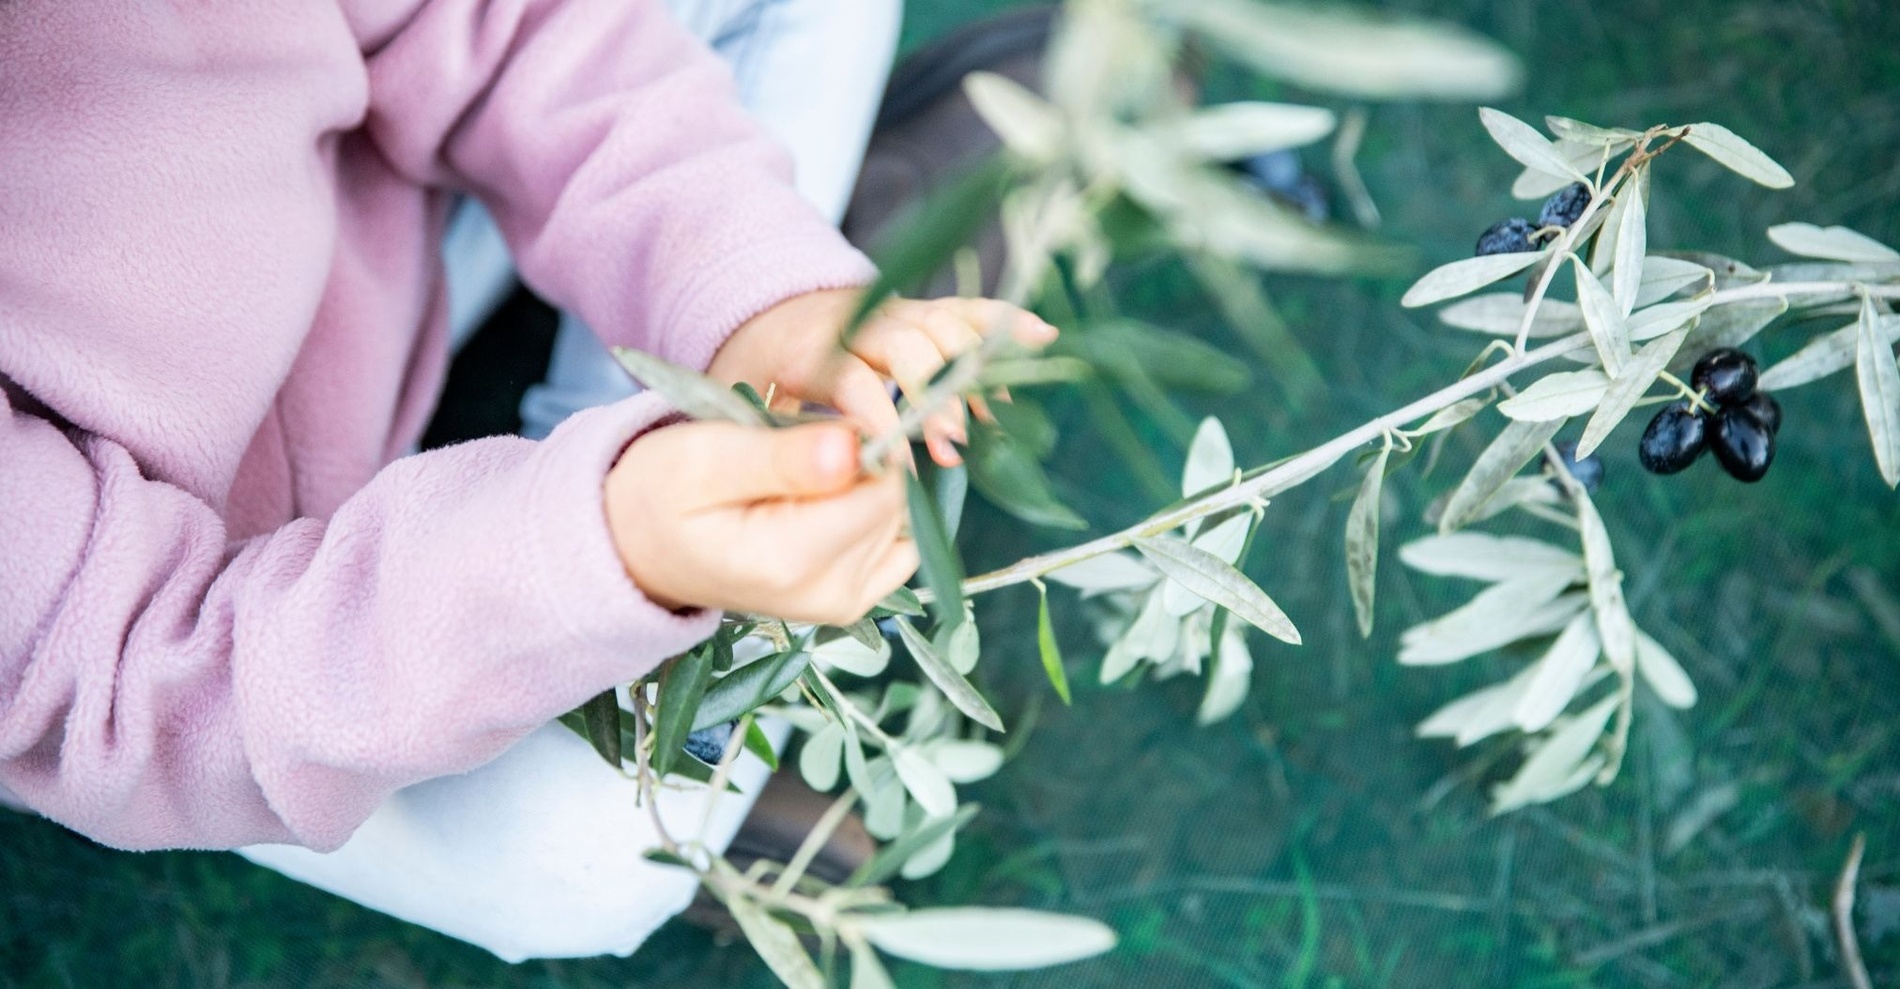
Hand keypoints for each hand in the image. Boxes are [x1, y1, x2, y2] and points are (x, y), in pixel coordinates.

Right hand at [604, 420, 916, 624]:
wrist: (638, 550)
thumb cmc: (662, 494)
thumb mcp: (705, 458)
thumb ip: (782, 457)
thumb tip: (855, 449)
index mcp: (790, 561)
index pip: (883, 489)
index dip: (859, 445)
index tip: (808, 434)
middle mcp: (828, 596)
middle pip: (894, 505)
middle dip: (859, 467)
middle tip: (790, 460)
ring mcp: (843, 605)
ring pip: (900, 520)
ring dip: (861, 490)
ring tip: (795, 484)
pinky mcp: (851, 601)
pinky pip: (897, 544)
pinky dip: (869, 515)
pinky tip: (820, 505)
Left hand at [706, 289, 1057, 466]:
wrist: (762, 314)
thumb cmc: (757, 376)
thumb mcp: (748, 408)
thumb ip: (784, 440)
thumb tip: (832, 483)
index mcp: (810, 350)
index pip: (853, 381)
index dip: (879, 424)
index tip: (900, 473)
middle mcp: (858, 323)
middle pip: (908, 345)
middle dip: (936, 397)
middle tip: (953, 447)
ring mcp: (893, 312)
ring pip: (941, 326)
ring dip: (971, 370)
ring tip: (993, 419)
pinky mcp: (919, 310)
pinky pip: (965, 309)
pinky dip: (1002, 321)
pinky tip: (1040, 335)